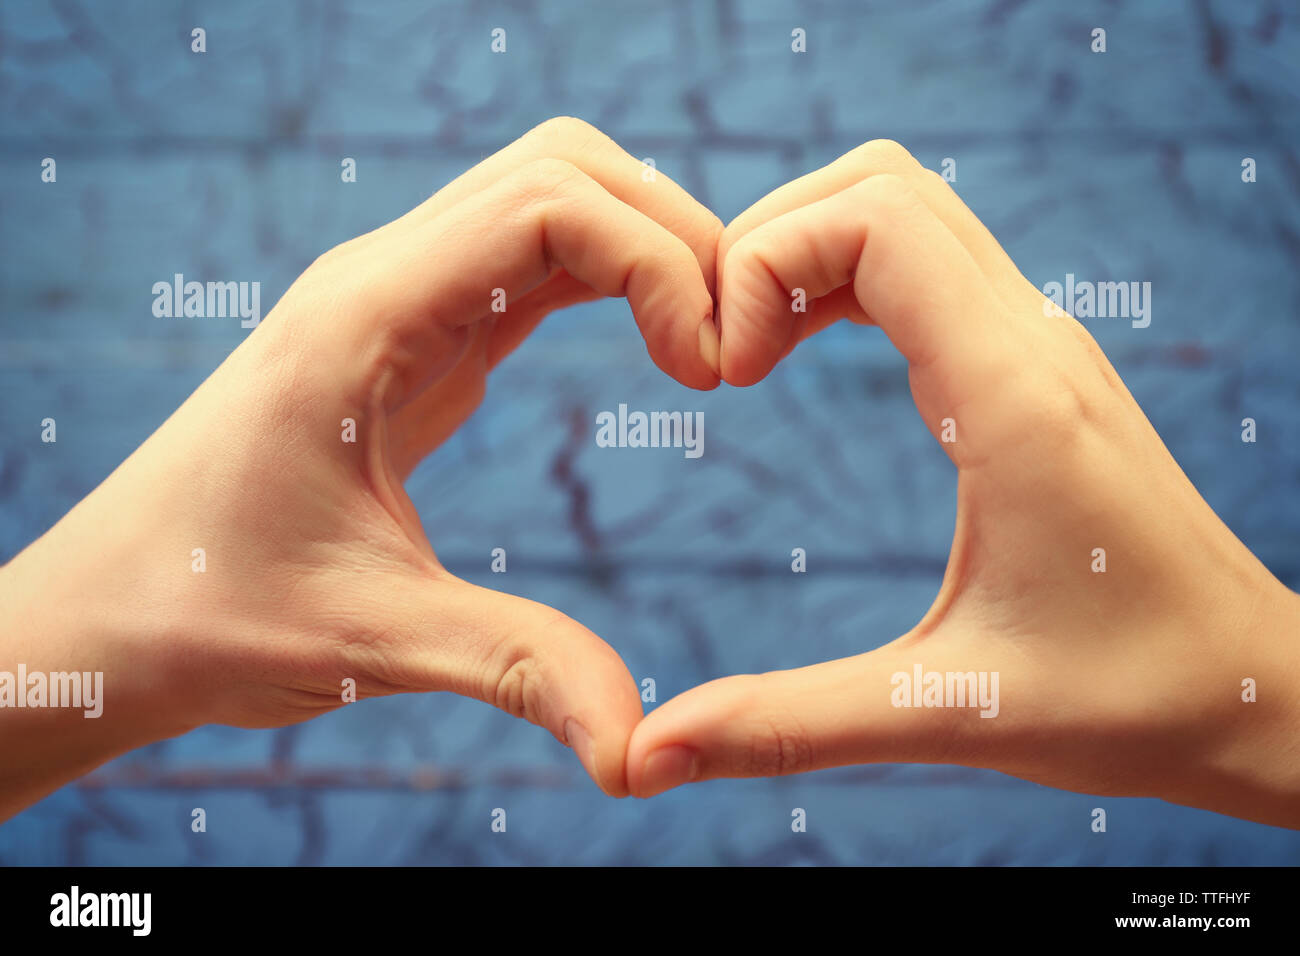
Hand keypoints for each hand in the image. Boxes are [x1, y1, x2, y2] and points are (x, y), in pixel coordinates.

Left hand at [0, 117, 722, 817]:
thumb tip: (640, 751)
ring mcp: (396, 301)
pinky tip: (649, 349)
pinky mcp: (411, 341)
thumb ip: (517, 670)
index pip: (548, 204)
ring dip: (641, 248)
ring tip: (702, 349)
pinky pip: (524, 264)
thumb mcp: (370, 640)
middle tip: (728, 347)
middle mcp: (381, 280)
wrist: (109, 613)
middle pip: (560, 168)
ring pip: (546, 199)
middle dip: (669, 231)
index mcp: (367, 318)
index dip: (658, 262)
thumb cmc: (209, 613)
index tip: (708, 376)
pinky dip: (605, 281)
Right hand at [625, 140, 1299, 828]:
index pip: (874, 220)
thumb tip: (649, 756)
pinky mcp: (1034, 369)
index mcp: (1011, 398)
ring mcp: (1039, 345)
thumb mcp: (946, 714)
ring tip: (747, 353)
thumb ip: (786, 725)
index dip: (765, 261)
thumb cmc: (1130, 700)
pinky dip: (843, 280)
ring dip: (806, 252)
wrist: (1260, 691)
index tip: (725, 374)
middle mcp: (1031, 342)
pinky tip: (801, 355)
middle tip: (720, 355)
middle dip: (769, 241)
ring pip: (906, 211)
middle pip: (880, 185)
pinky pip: (926, 267)